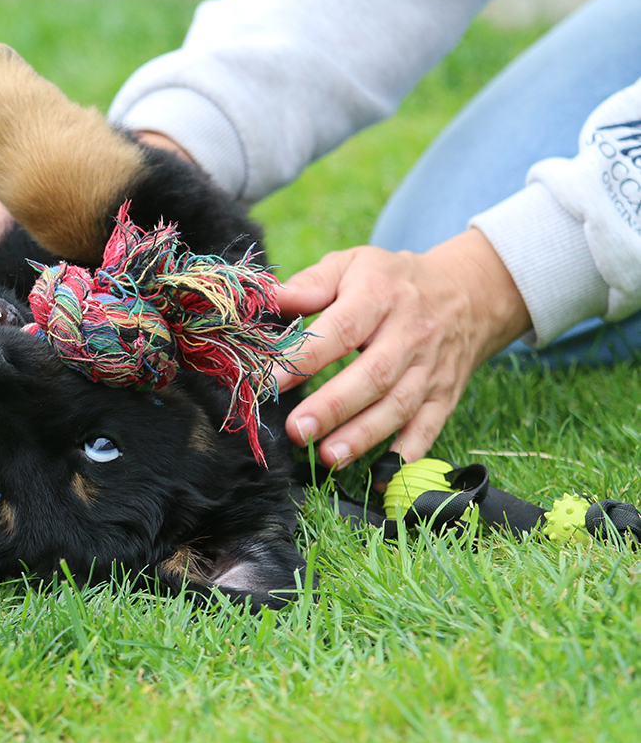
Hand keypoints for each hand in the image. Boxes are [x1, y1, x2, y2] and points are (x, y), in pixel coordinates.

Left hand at [273, 228, 531, 467]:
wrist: (470, 292)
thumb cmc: (391, 281)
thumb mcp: (352, 265)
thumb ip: (311, 283)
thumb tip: (272, 298)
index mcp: (380, 297)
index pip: (342, 329)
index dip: (307, 357)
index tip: (272, 382)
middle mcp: (409, 335)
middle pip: (374, 374)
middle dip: (334, 406)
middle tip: (297, 431)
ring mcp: (430, 369)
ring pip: (399, 406)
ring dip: (363, 436)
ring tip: (328, 457)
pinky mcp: (444, 396)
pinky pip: (429, 429)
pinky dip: (408, 456)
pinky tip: (382, 477)